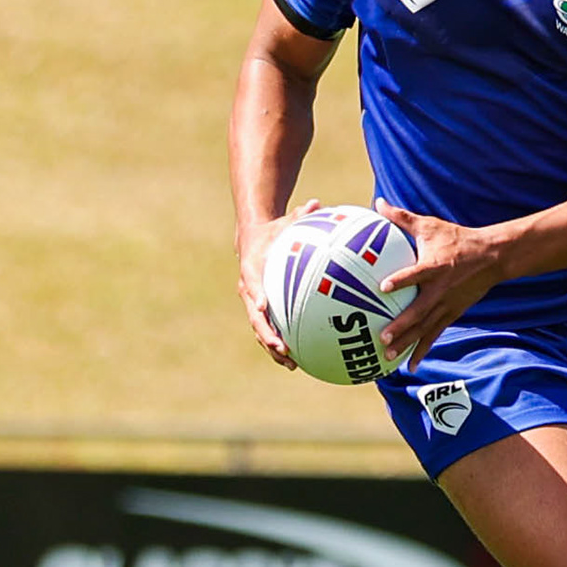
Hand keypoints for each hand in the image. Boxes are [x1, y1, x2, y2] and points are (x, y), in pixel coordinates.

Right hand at [237, 198, 322, 369]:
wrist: (253, 240)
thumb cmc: (274, 231)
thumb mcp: (286, 221)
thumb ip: (301, 215)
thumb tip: (317, 203)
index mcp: (253, 268)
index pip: (253, 282)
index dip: (257, 295)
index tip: (264, 306)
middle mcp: (249, 289)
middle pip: (254, 316)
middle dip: (266, 333)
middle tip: (281, 347)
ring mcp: (253, 302)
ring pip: (260, 329)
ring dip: (272, 347)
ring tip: (290, 363)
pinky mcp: (261, 310)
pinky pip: (270, 330)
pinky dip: (279, 345)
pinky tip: (299, 361)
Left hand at [377, 203, 506, 368]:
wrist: (492, 257)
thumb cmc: (457, 239)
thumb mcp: (431, 225)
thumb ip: (402, 218)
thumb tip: (377, 202)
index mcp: (434, 267)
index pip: (415, 274)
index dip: (400, 280)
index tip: (383, 287)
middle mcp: (441, 289)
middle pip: (419, 311)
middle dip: (402, 325)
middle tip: (382, 336)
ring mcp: (447, 305)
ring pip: (425, 328)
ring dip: (407, 342)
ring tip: (388, 355)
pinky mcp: (452, 314)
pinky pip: (434, 334)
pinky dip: (422, 350)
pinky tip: (409, 365)